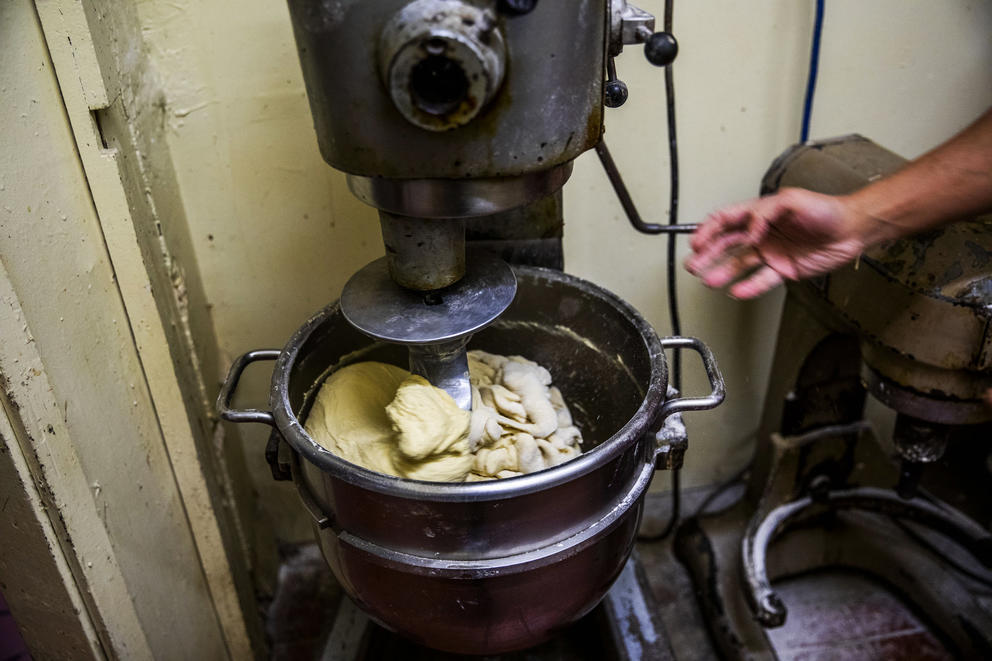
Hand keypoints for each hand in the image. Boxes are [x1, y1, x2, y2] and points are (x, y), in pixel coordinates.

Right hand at [684, 188, 869, 298]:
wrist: (851, 230)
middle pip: (726, 244)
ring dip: (722, 272)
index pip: (726, 220)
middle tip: (693, 264)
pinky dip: (749, 287)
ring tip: (709, 280)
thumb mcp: (793, 200)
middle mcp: (761, 233)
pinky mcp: (783, 269)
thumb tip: (749, 230)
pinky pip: (761, 280)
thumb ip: (766, 212)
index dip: (708, 230)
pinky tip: (737, 292)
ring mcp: (770, 252)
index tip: (698, 241)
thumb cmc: (826, 210)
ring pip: (739, 264)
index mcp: (760, 214)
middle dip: (707, 254)